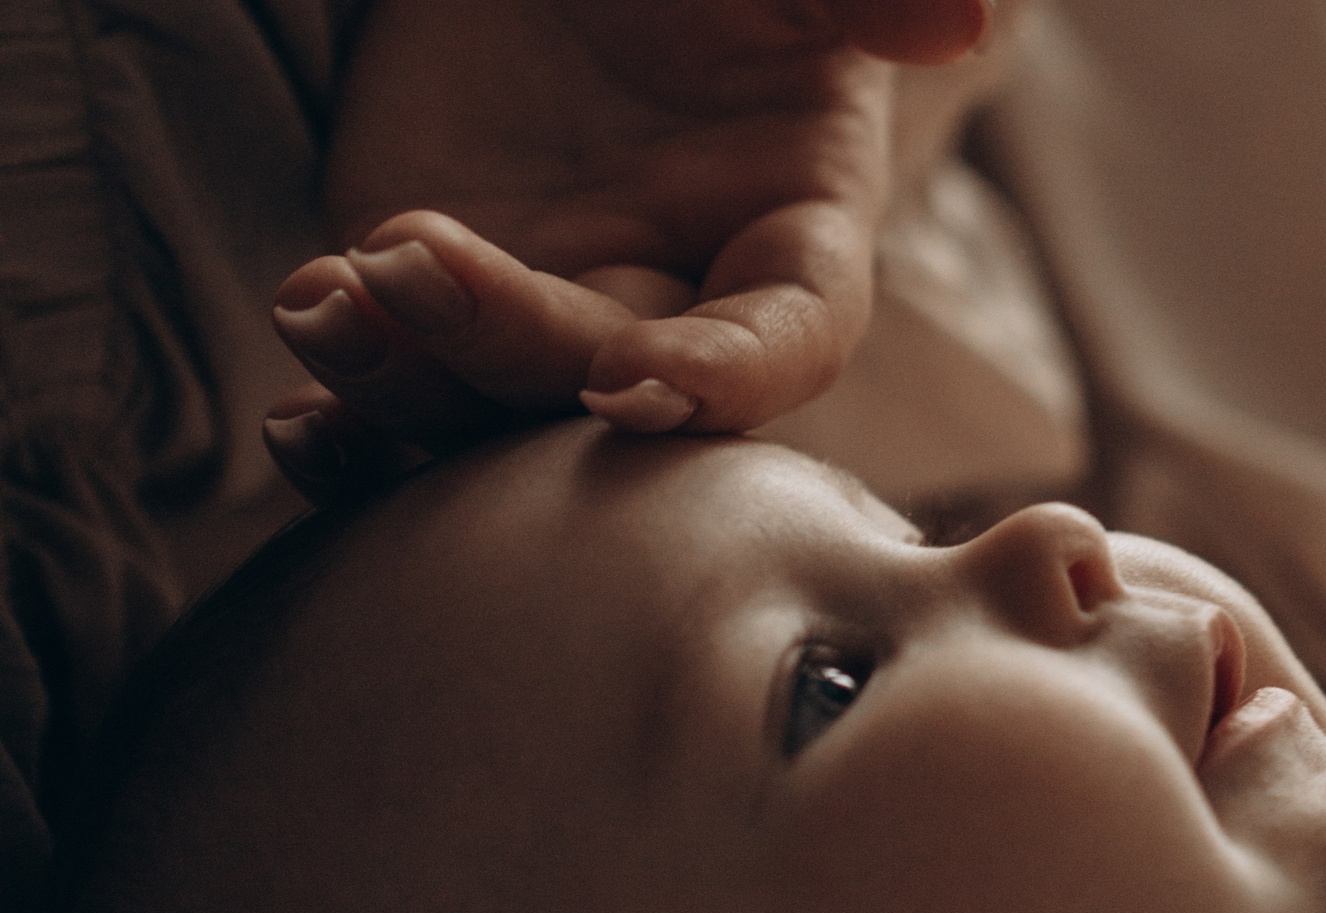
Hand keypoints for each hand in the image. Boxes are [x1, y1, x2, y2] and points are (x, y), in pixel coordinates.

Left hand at [264, 0, 988, 496]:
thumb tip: (969, 13)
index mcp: (792, 243)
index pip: (785, 342)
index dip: (722, 376)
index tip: (637, 384)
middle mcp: (678, 306)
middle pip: (614, 383)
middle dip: (515, 346)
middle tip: (414, 265)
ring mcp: (558, 313)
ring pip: (498, 405)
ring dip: (409, 381)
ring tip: (327, 302)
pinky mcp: (449, 310)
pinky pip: (410, 387)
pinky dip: (351, 403)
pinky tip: (300, 389)